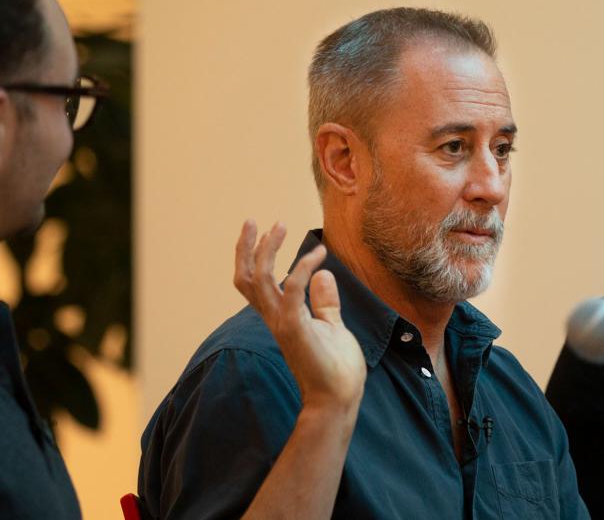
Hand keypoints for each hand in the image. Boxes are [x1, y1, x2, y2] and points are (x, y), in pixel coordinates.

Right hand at [233, 220, 365, 413]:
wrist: (338, 400)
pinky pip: (293, 291)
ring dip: (267, 250)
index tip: (263, 232)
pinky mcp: (297, 329)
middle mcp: (276, 319)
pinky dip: (302, 268)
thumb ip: (325, 302)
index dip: (252, 257)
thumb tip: (323, 275)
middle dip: (247, 249)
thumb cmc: (336, 368)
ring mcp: (284, 324)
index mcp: (281, 318)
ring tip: (279, 226)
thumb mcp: (332, 326)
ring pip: (260, 281)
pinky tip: (319, 255)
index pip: (254, 284)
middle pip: (247, 279)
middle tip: (253, 221)